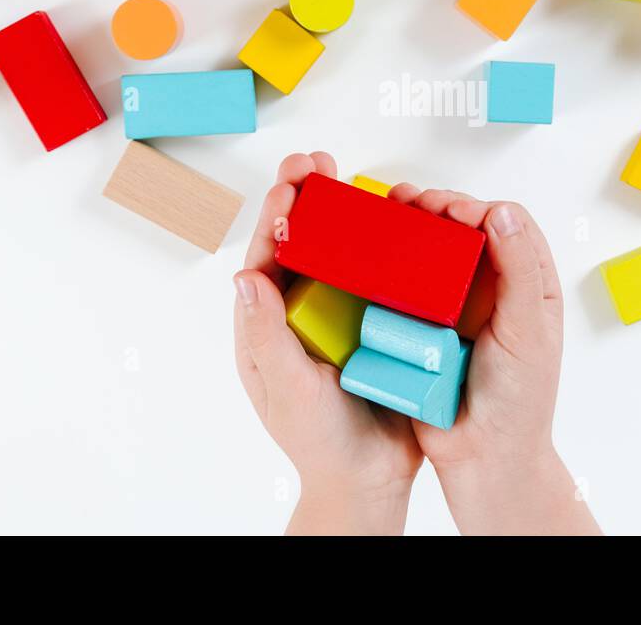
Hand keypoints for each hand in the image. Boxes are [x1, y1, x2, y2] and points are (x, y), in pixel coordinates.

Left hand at [233, 152, 422, 534]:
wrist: (370, 479)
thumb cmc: (318, 441)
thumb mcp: (289, 388)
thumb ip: (266, 335)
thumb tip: (245, 277)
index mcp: (268, 325)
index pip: (266, 259)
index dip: (276, 216)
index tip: (289, 182)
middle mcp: (302, 312)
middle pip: (301, 243)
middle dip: (305, 198)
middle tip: (318, 161)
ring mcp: (339, 316)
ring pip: (339, 252)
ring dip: (344, 213)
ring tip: (353, 179)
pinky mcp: (376, 322)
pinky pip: (377, 276)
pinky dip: (382, 246)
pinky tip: (396, 222)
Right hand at [387, 184, 600, 534]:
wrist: (483, 460)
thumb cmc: (519, 402)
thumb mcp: (526, 333)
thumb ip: (518, 271)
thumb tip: (501, 212)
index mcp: (529, 284)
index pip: (508, 224)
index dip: (479, 207)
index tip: (449, 210)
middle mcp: (494, 289)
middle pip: (466, 230)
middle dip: (437, 208)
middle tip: (410, 202)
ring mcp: (457, 307)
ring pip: (434, 252)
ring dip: (411, 227)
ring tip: (387, 211)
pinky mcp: (425, 326)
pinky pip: (407, 285)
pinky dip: (392, 263)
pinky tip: (373, 251)